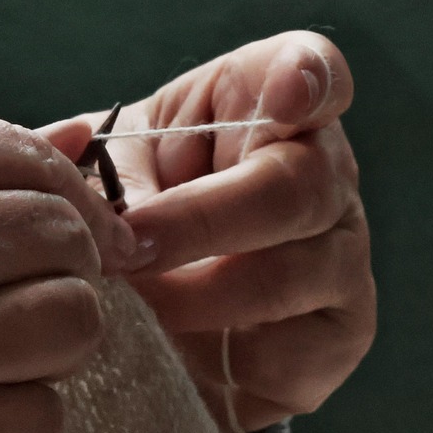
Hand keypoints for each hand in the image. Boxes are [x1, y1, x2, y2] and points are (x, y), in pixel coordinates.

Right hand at [0, 114, 133, 432]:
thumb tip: (82, 134)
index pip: (28, 158)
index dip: (70, 198)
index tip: (81, 235)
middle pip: (64, 238)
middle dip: (70, 269)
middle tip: (33, 302)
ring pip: (74, 322)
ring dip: (53, 344)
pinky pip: (43, 420)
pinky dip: (19, 420)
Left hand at [77, 31, 375, 432]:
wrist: (165, 307)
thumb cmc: (138, 208)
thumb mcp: (106, 169)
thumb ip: (88, 167)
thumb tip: (89, 210)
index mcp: (272, 110)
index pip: (316, 74)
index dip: (307, 78)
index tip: (286, 91)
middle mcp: (327, 175)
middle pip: (294, 190)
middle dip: (197, 223)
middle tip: (127, 251)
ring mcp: (343, 257)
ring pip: (284, 278)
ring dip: (192, 301)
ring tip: (131, 311)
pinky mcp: (339, 336)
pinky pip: (285, 354)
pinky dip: (214, 359)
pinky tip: (174, 353)